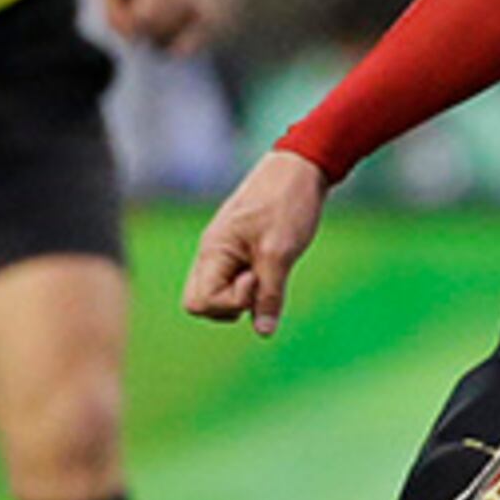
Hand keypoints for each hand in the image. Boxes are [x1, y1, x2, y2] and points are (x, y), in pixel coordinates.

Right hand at [184, 148, 330, 337]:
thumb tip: (264, 332)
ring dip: (248, 295)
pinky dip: (257, 283)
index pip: (198, 303)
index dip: (229, 304)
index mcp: (212, 253)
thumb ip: (270, 294)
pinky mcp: (242, 250)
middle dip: (234, 305)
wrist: (301, 167)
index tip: (256, 279)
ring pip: (222, 294)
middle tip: (264, 279)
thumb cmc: (287, 204)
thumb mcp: (281, 252)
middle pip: (204, 304)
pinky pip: (238, 280)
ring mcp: (226, 252)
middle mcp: (212, 255)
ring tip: (272, 269)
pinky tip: (275, 267)